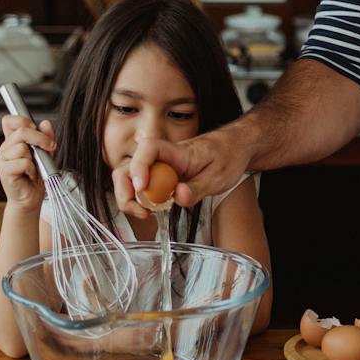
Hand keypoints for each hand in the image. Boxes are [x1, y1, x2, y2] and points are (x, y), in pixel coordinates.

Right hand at [0, 115, 55, 212]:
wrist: (31, 198)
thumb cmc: (36, 176)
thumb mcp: (45, 153)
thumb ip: (45, 137)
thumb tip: (45, 123)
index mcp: (13, 141)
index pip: (9, 121)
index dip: (22, 120)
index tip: (35, 128)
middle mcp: (5, 148)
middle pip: (21, 131)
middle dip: (40, 138)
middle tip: (49, 147)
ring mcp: (3, 159)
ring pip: (22, 147)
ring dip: (35, 159)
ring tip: (34, 168)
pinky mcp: (4, 171)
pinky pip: (22, 162)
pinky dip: (31, 169)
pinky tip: (30, 175)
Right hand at [116, 125, 252, 220]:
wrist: (234, 146)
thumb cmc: (226, 156)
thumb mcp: (218, 176)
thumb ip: (198, 188)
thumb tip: (178, 197)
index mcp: (177, 151)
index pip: (149, 149)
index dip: (139, 167)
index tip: (141, 188)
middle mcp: (163, 157)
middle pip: (129, 166)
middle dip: (125, 191)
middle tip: (142, 211)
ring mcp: (159, 167)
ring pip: (129, 177)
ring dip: (130, 197)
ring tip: (146, 212)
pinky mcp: (160, 176)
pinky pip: (141, 186)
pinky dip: (140, 200)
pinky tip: (153, 208)